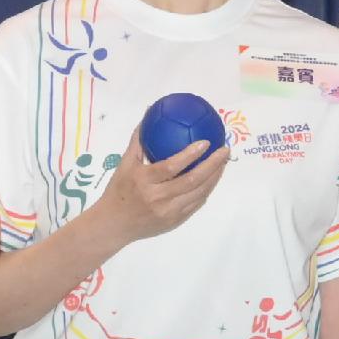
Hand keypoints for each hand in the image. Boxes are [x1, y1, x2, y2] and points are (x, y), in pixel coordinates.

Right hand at [92, 122, 227, 243]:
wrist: (113, 225)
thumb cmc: (118, 190)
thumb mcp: (124, 164)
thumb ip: (138, 140)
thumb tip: (149, 113)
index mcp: (144, 181)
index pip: (171, 167)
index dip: (191, 155)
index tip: (206, 142)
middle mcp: (158, 197)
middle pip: (192, 180)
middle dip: (213, 165)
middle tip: (224, 151)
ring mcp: (169, 212)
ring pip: (199, 193)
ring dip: (214, 177)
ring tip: (223, 163)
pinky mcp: (175, 221)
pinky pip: (196, 204)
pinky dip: (206, 190)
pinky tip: (213, 178)